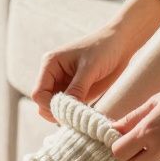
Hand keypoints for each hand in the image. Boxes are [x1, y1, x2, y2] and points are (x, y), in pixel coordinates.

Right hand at [31, 0, 159, 122]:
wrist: (121, 44)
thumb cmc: (104, 49)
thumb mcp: (90, 68)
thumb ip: (77, 89)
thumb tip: (66, 110)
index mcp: (50, 65)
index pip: (38, 93)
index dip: (49, 106)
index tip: (67, 111)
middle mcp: (53, 76)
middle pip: (43, 104)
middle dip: (56, 112)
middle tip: (76, 116)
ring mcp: (64, 85)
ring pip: (55, 108)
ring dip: (66, 115)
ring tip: (83, 114)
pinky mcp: (76, 92)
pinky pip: (69, 109)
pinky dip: (75, 114)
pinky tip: (87, 113)